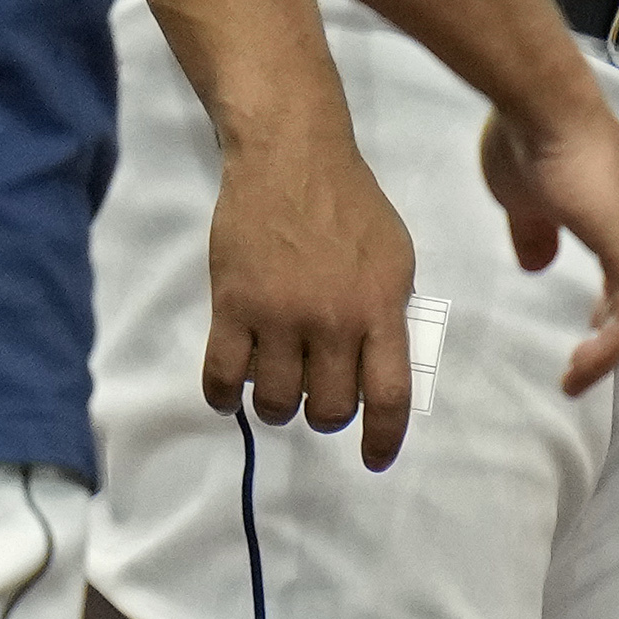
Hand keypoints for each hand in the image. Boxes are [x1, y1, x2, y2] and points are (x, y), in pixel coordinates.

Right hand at [203, 120, 420, 468]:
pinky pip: (222, 379)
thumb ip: (391, 314)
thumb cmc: (350, 204)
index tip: (373, 460)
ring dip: (277, 403)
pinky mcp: (232, 307)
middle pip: (327, 410)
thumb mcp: (396, 256)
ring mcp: (279, 316)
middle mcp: (332, 321)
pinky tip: (233, 387)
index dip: (383, 440)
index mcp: (380, 308)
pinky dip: (225, 396)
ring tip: (277, 378)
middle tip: (316, 388)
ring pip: (275, 403)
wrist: (290, 157)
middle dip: (323, 412)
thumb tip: (379, 368)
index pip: (389, 397)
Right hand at [476, 97, 618, 394]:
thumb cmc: (529, 141)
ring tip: (579, 372)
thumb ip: (535, 232)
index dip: (611, 299)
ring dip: (611, 346)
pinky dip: (611, 346)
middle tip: (587, 357)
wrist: (542, 104)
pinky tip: (581, 365)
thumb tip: (537, 262)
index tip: (588, 325)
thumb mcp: (523, 198)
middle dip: (613, 327)